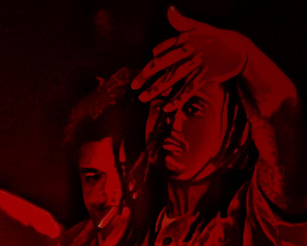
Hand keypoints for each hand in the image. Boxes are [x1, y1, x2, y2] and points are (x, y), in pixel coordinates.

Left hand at [131, 6, 250, 110]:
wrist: (239, 49)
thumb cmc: (215, 38)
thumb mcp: (199, 27)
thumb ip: (181, 22)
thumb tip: (169, 9)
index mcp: (185, 38)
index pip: (163, 49)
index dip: (152, 61)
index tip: (142, 73)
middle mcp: (189, 50)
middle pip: (163, 64)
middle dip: (146, 75)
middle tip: (133, 86)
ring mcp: (197, 63)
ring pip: (173, 78)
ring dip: (157, 89)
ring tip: (142, 98)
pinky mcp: (206, 75)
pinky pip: (189, 88)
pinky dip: (178, 99)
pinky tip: (166, 108)